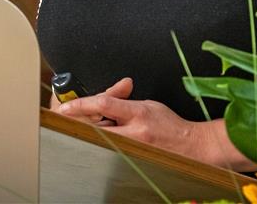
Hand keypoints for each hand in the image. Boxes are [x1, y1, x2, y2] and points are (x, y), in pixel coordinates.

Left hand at [57, 77, 254, 170]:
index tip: (64, 108)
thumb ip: (125, 100)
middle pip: (95, 127)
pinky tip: (98, 142)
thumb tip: (105, 97)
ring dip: (90, 134)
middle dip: (79, 123)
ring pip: (100, 141)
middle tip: (64, 120)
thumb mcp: (148, 104)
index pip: (103, 104)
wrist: (191, 146)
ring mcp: (133, 149)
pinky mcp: (133, 160)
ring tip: (83, 129)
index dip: (81, 105)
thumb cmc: (171, 125)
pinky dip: (100, 145)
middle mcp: (134, 133)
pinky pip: (109, 152)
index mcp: (138, 113)